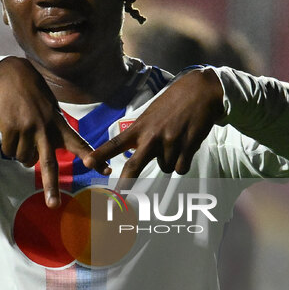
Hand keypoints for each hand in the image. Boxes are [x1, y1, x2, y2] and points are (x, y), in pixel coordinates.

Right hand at [0, 57, 109, 206]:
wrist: (11, 74)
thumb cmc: (34, 97)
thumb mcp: (50, 112)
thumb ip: (50, 136)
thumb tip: (34, 163)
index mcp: (59, 124)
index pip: (79, 143)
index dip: (91, 158)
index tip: (105, 170)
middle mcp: (46, 129)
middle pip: (49, 164)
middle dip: (51, 187)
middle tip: (53, 205)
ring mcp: (28, 129)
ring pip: (24, 159)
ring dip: (20, 152)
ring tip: (21, 131)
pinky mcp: (12, 128)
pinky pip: (9, 151)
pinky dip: (9, 145)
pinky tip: (11, 127)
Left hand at [84, 68, 224, 178]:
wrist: (201, 90)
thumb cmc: (174, 102)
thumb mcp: (151, 113)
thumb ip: (142, 133)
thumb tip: (135, 152)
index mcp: (140, 127)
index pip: (116, 143)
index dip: (101, 154)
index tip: (87, 162)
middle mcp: (152, 136)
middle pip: (134, 166)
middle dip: (125, 184)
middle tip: (118, 200)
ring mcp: (170, 142)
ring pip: (165, 168)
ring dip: (170, 161)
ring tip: (176, 141)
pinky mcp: (188, 145)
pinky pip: (181, 168)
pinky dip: (183, 162)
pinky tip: (187, 145)